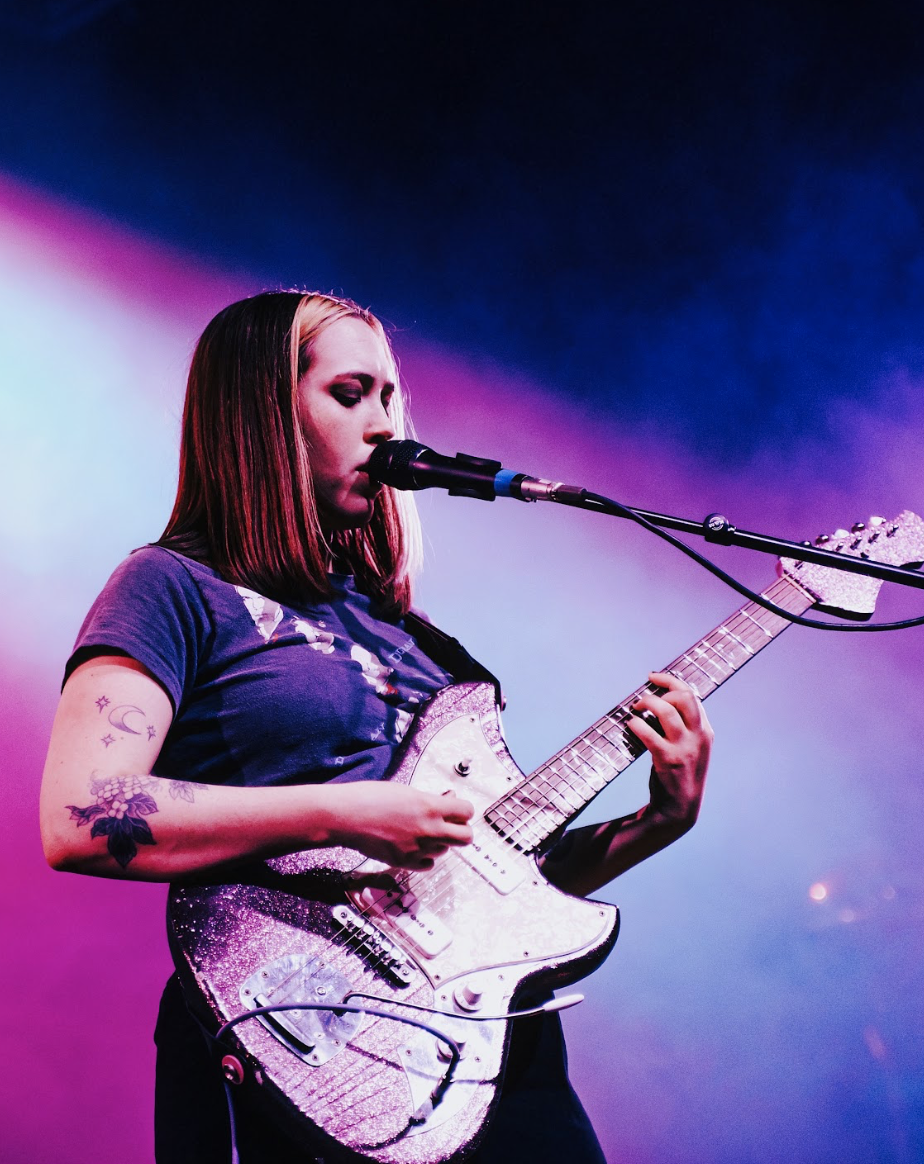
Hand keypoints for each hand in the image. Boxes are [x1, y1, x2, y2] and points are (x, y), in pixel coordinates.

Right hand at [325, 781, 474, 869]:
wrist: (346, 816)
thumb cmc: (370, 798)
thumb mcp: (407, 792)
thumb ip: (430, 800)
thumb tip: (447, 802)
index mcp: (430, 807)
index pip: (467, 811)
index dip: (463, 810)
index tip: (457, 809)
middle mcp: (428, 830)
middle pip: (466, 837)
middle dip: (461, 830)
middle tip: (451, 825)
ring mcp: (418, 848)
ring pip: (445, 850)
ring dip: (439, 842)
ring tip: (421, 831)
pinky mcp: (405, 862)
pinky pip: (428, 864)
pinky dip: (425, 857)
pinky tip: (415, 846)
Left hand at [626, 671, 712, 830]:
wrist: (679, 808)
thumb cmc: (679, 774)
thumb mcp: (689, 748)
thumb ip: (681, 727)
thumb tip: (656, 702)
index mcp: (705, 731)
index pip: (692, 695)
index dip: (670, 682)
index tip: (653, 677)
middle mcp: (699, 736)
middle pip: (685, 697)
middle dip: (662, 689)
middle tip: (644, 697)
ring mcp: (685, 748)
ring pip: (667, 710)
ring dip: (647, 703)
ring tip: (635, 709)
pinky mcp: (669, 759)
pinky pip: (649, 733)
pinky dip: (637, 724)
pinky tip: (631, 725)